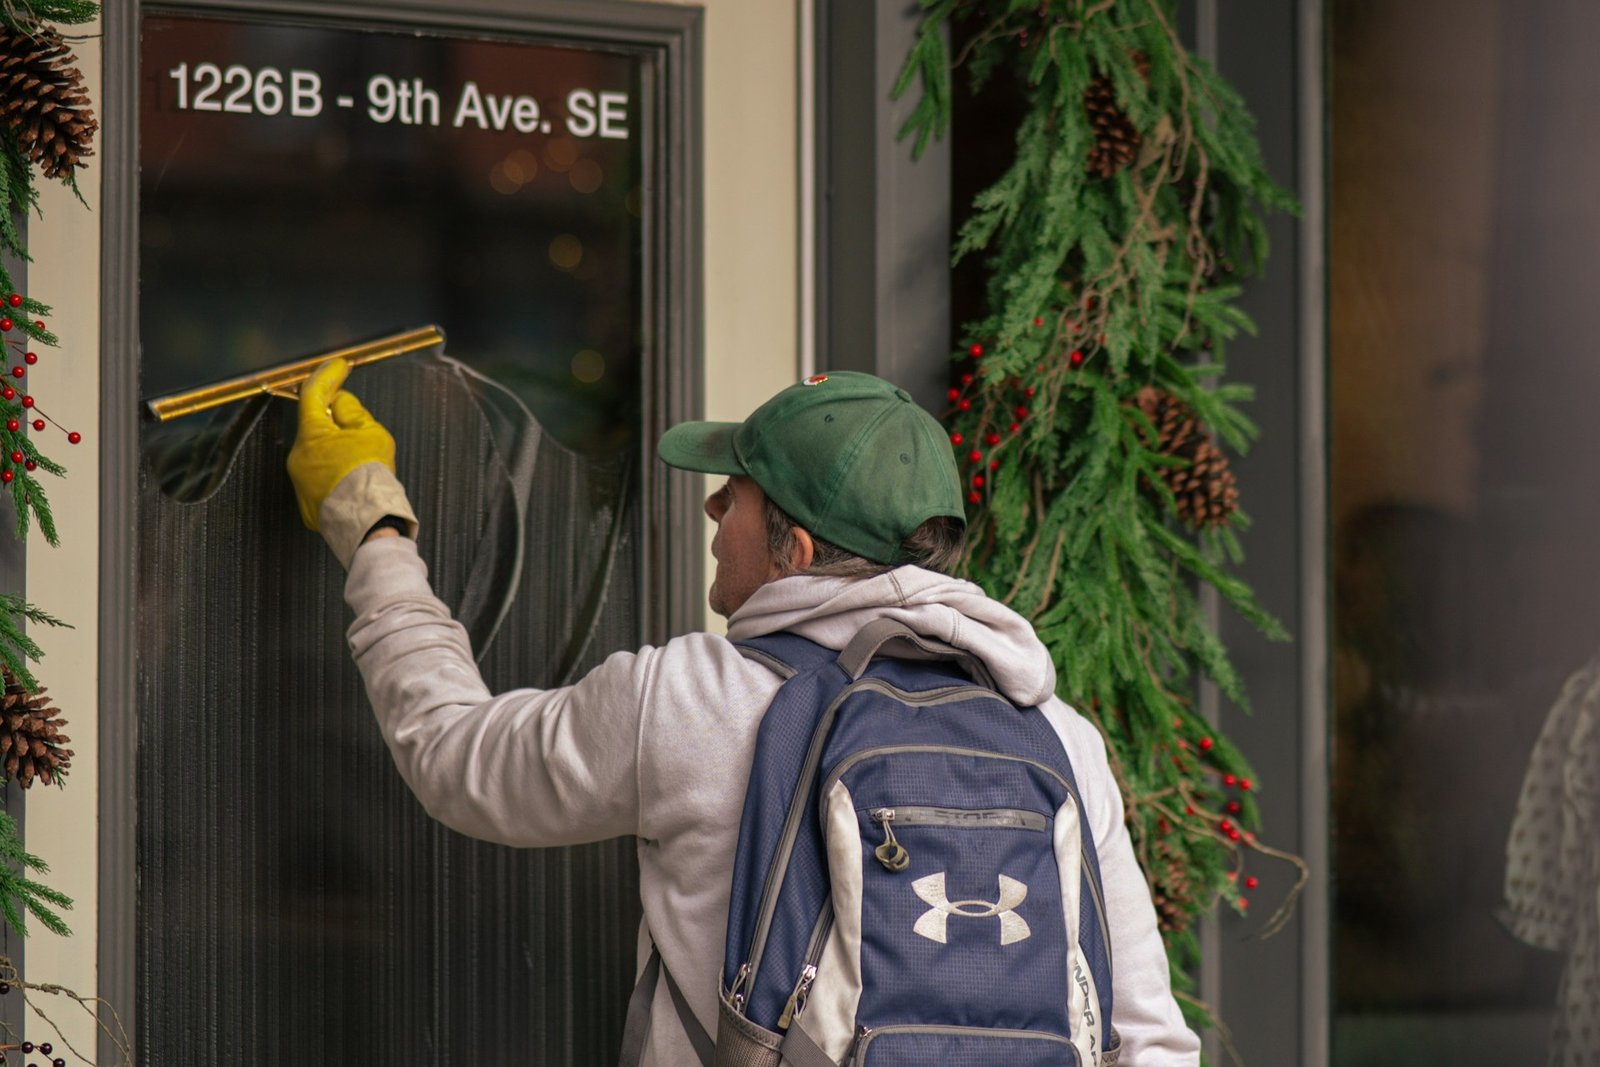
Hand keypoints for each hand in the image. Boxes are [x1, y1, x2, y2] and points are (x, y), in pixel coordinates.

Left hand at [286, 358, 396, 530]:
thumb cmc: (371, 478)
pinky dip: (335, 474)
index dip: (327, 377)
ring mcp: (300, 483)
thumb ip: (352, 411)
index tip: (338, 367)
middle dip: (337, 422)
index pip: (313, 395)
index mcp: (312, 434)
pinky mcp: (308, 504)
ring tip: (364, 462)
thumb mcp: (371, 432)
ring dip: (337, 450)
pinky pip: (321, 479)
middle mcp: (298, 457)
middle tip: (361, 426)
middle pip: (316, 428)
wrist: (370, 523)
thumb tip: (339, 403)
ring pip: (318, 455)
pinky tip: (354, 481)